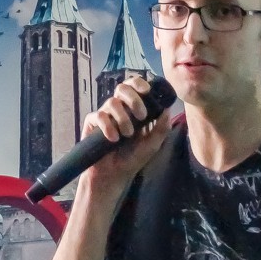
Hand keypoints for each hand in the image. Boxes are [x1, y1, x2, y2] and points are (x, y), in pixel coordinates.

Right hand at [80, 76, 170, 192]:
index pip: (135, 87)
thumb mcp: (152, 145)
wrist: (113, 175)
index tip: (146, 91)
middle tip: (141, 116)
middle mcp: (119, 109)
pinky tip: (113, 139)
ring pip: (112, 102)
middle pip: (122, 88)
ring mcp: (105, 115)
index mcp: (133, 110)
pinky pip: (99, 115)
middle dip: (134, 99)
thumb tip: (167, 109)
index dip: (140, 84)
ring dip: (123, 118)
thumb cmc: (132, 159)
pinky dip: (107, 126)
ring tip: (127, 135)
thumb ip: (162, 128)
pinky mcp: (92, 123)